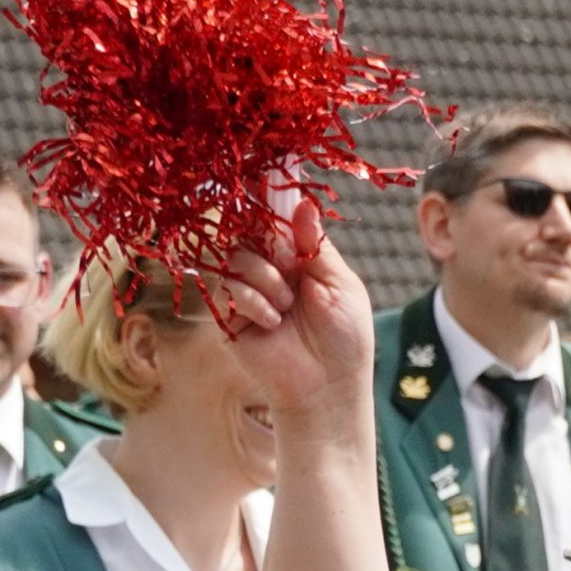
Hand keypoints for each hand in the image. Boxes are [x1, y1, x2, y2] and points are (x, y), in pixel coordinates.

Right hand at [216, 197, 374, 417]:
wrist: (327, 389)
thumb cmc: (345, 341)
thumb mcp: (341, 285)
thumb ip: (317, 245)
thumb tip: (303, 202)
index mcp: (298, 258)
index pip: (276, 218)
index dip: (269, 201)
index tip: (262, 180)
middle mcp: (270, 270)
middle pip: (250, 229)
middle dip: (271, 245)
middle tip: (290, 267)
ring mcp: (248, 292)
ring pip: (236, 255)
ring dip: (264, 276)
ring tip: (286, 305)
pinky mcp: (229, 316)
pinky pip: (225, 287)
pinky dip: (252, 299)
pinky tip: (272, 321)